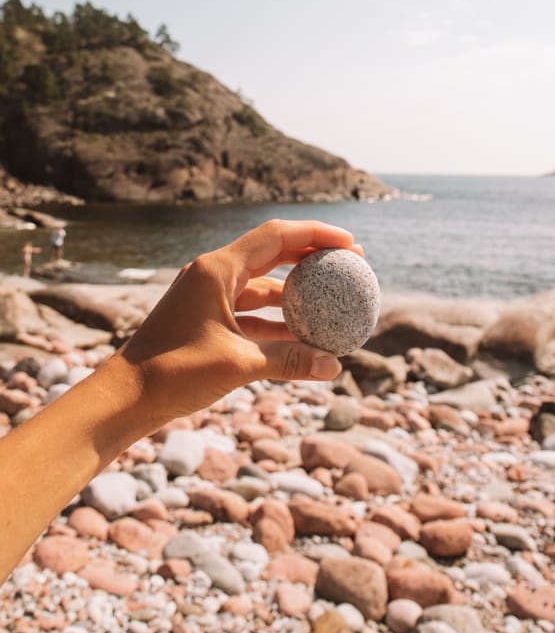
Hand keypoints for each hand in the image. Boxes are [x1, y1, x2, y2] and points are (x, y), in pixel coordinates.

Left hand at [122, 219, 360, 426]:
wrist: (124, 398)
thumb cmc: (172, 374)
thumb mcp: (238, 364)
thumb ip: (288, 360)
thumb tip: (334, 365)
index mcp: (217, 270)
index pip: (276, 236)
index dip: (317, 235)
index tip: (351, 244)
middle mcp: (214, 275)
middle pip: (273, 253)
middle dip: (312, 256)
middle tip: (351, 264)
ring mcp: (210, 297)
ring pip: (264, 285)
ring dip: (297, 291)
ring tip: (334, 298)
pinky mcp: (208, 320)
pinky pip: (252, 312)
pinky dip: (278, 320)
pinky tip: (305, 335)